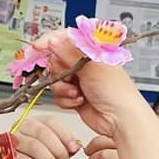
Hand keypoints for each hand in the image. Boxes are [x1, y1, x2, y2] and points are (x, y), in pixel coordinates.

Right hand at [14, 113, 80, 158]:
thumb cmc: (35, 157)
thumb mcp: (52, 148)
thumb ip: (64, 145)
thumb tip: (76, 146)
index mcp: (34, 122)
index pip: (51, 122)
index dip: (65, 135)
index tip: (74, 148)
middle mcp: (21, 127)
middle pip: (43, 133)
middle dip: (58, 149)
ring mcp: (12, 140)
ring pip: (34, 146)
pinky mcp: (8, 156)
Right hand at [32, 32, 148, 137]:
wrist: (120, 120)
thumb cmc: (117, 92)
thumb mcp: (91, 67)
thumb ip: (68, 53)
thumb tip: (51, 41)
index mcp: (91, 51)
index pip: (65, 38)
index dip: (50, 41)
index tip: (38, 48)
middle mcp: (84, 64)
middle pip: (56, 60)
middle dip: (59, 72)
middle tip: (68, 77)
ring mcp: (79, 80)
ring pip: (55, 79)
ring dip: (63, 88)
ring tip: (76, 93)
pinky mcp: (74, 96)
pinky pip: (58, 94)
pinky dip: (66, 99)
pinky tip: (79, 101)